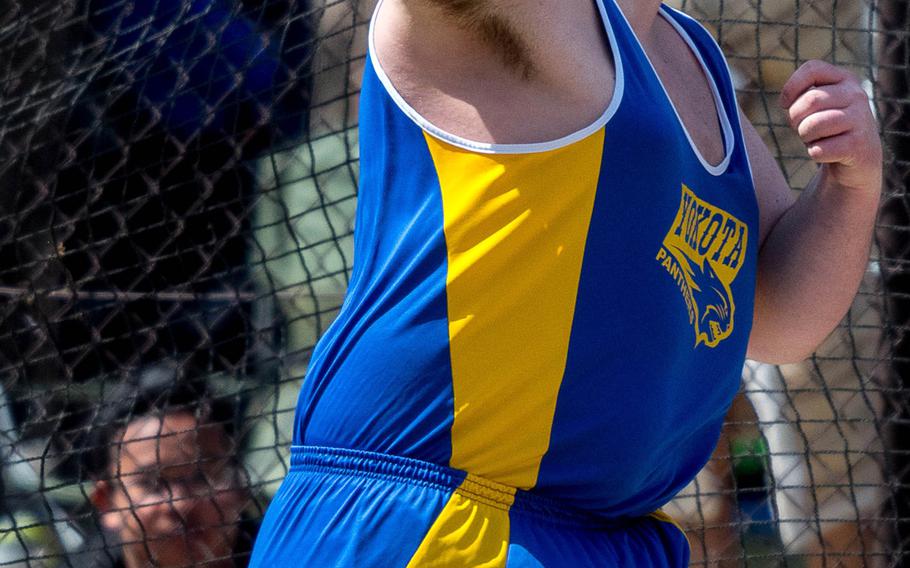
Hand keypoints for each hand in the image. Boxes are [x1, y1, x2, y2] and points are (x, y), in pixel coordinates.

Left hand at [779, 60, 881, 192]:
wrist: (860, 157)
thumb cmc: (829, 128)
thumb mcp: (819, 105)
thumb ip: (804, 95)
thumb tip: (786, 101)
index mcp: (845, 79)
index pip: (812, 69)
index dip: (791, 87)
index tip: (785, 104)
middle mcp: (856, 94)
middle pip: (810, 100)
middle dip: (795, 118)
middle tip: (801, 128)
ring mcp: (861, 119)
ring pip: (813, 125)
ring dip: (805, 137)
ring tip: (815, 139)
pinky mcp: (858, 145)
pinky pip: (819, 149)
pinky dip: (815, 153)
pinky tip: (826, 152)